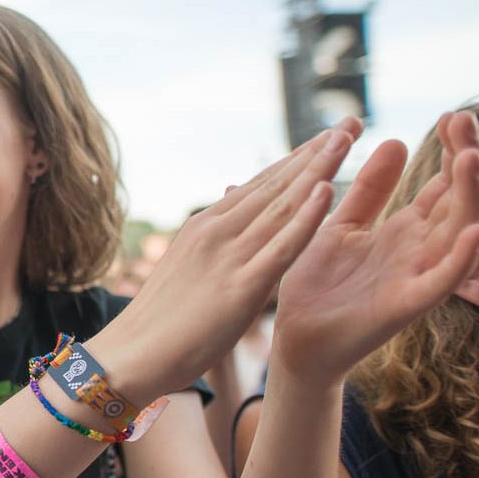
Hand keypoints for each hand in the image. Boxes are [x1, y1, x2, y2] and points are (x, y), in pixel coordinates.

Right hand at [95, 120, 359, 400]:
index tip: (327, 137)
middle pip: (276, 184)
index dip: (296, 159)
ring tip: (349, 139)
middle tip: (350, 121)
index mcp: (204, 228)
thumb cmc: (157, 324)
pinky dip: (305, 218)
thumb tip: (224, 230)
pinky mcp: (240, 288)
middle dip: (316, 152)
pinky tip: (327, 192)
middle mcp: (216, 231)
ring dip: (319, 170)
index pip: (259, 185)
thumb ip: (211, 248)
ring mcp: (228, 256)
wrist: (127, 356)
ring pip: (282, 205)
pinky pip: (280, 247)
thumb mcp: (186, 272)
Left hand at [272, 111, 478, 385]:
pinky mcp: (404, 306)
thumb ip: (370, 189)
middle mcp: (419, 251)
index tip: (454, 114)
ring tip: (471, 159)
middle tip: (466, 121)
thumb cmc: (319, 283)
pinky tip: (476, 231)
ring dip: (469, 196)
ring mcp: (415, 277)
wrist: (294, 337)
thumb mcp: (342, 224)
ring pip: (459, 233)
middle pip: (459, 200)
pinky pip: (442, 282)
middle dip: (467, 160)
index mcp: (405, 232)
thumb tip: (396, 140)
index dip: (453, 150)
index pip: (443, 185)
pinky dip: (461, 258)